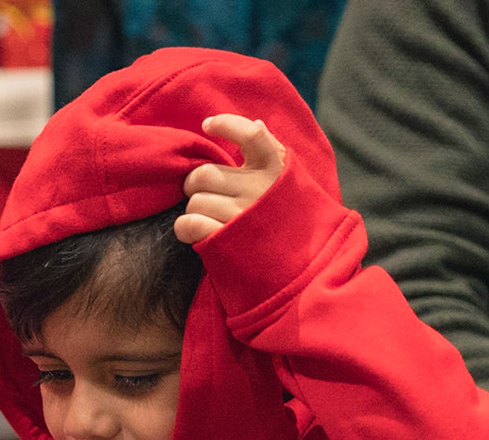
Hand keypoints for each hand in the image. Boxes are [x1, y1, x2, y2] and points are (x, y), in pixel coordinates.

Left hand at [174, 115, 286, 244]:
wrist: (302, 266)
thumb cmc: (287, 219)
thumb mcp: (288, 182)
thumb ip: (272, 153)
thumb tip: (256, 123)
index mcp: (275, 171)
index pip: (251, 135)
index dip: (226, 124)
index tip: (208, 125)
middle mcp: (259, 191)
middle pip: (204, 174)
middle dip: (196, 184)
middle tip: (205, 194)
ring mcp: (242, 217)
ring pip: (195, 201)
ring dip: (194, 210)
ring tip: (210, 218)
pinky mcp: (226, 241)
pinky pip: (189, 224)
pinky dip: (185, 227)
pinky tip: (196, 231)